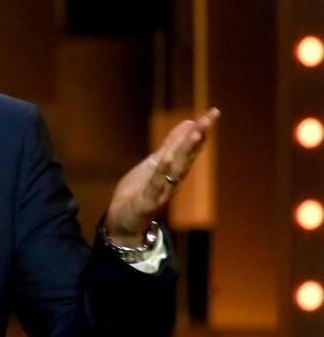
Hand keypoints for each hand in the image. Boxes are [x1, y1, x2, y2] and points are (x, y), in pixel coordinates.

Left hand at [104, 107, 220, 245]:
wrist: (124, 224)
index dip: (200, 129)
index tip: (212, 112)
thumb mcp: (154, 163)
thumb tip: (187, 123)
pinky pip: (156, 185)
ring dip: (186, 151)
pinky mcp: (148, 202)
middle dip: (199, 135)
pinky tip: (166, 157)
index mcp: (172, 169)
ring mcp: (161, 191)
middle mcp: (172, 179)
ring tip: (196, 132)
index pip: (189, 147)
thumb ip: (169, 146)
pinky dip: (161, 172)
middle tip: (211, 117)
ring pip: (176, 168)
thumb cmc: (140, 192)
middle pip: (188, 155)